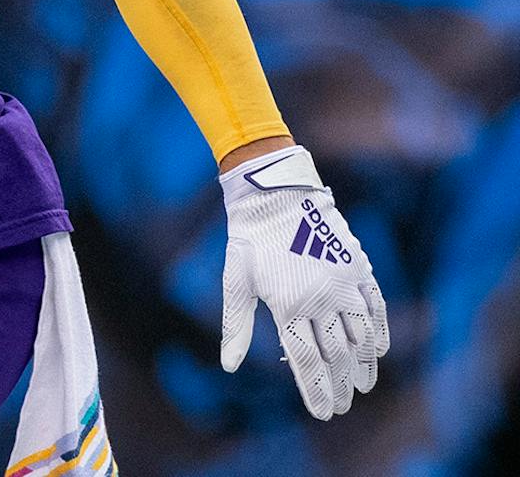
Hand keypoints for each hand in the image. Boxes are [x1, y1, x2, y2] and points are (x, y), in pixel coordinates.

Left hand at [219, 145, 387, 418]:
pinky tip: (378, 350)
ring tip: (362, 387)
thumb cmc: (249, 239)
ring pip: (360, 337)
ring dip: (363, 366)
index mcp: (288, 307)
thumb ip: (236, 326)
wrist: (274, 194)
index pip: (306, 362)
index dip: (316, 391)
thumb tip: (228, 366)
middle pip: (335, 356)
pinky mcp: (358, 268)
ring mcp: (343, 284)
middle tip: (342, 408)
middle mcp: (320, 300)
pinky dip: (380, 331)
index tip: (323, 413)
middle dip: (339, 386)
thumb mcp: (235, 282)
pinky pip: (376, 307)